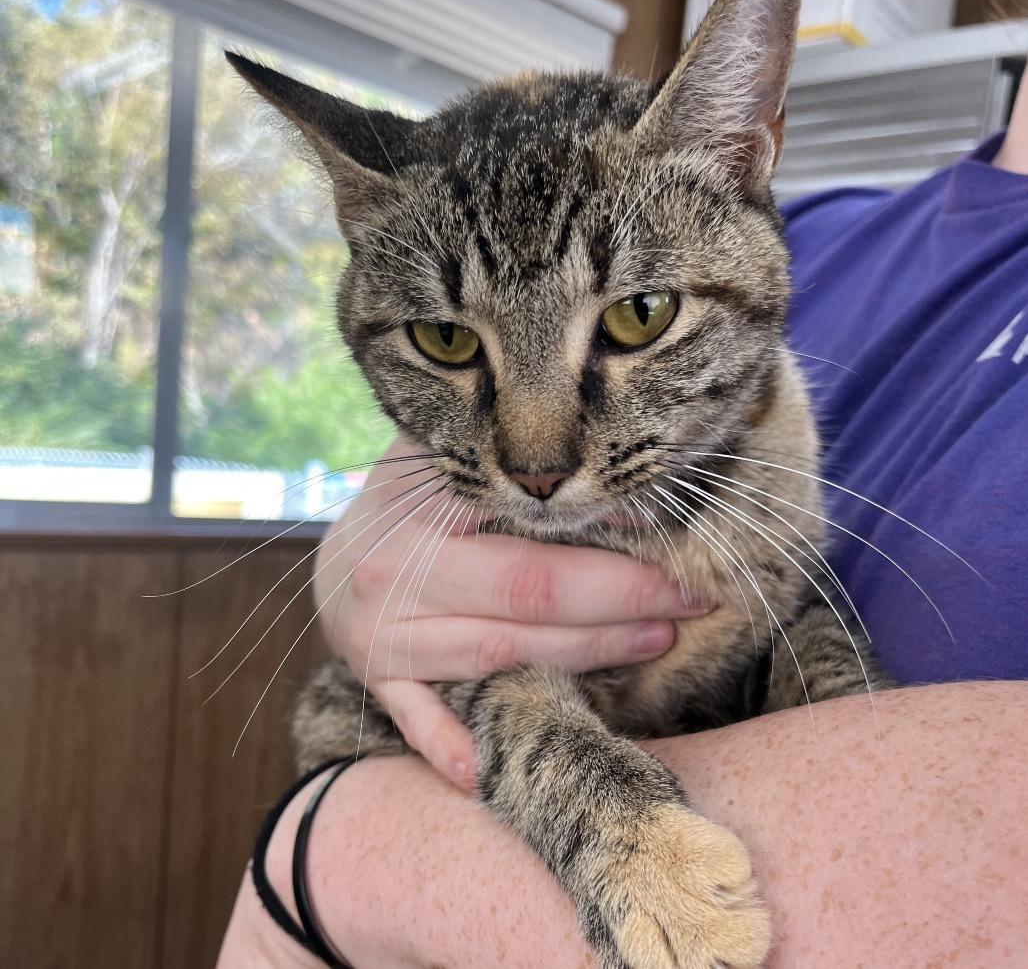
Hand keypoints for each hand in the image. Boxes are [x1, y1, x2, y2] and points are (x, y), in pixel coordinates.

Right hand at [312, 440, 712, 789]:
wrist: (336, 555)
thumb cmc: (411, 502)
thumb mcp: (451, 463)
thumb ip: (517, 472)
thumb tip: (620, 498)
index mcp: (424, 507)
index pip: (532, 535)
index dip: (612, 558)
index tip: (676, 559)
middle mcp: (399, 571)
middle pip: (527, 599)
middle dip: (617, 605)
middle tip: (685, 605)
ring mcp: (384, 632)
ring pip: (497, 654)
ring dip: (581, 656)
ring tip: (652, 642)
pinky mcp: (377, 677)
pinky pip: (414, 718)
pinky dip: (448, 745)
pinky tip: (484, 773)